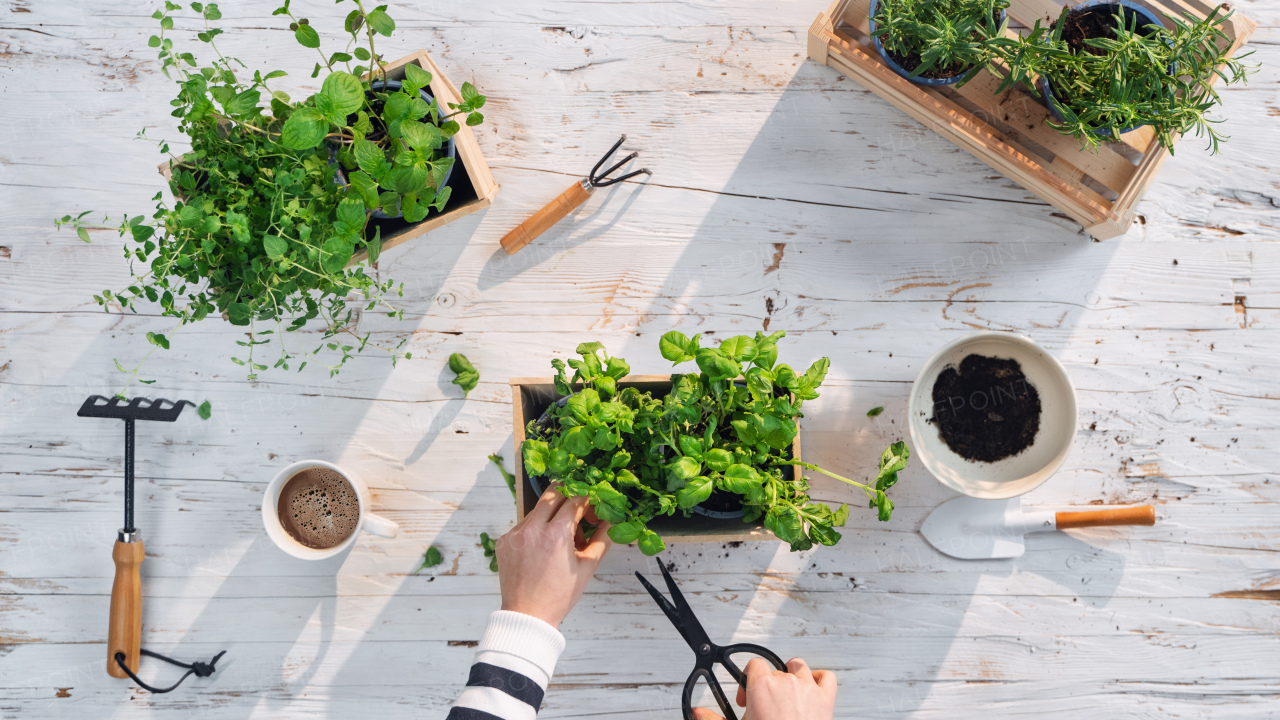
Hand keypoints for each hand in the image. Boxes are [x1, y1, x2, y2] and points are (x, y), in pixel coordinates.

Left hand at [496, 484, 611, 627]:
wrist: (528, 615)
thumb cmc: (559, 595)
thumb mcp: (588, 567)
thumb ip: (603, 539)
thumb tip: (612, 520)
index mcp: (556, 534)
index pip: (575, 500)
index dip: (587, 500)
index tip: (592, 504)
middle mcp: (533, 528)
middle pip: (553, 493)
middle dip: (568, 495)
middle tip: (577, 507)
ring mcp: (515, 534)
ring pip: (537, 509)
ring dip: (551, 514)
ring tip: (561, 538)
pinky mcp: (504, 541)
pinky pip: (524, 524)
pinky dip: (536, 529)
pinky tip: (543, 548)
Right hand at [693, 658, 835, 719]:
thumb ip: (713, 719)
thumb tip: (698, 714)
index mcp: (763, 686)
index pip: (754, 664)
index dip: (748, 679)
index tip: (746, 698)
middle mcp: (786, 682)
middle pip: (774, 669)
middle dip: (768, 686)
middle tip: (762, 707)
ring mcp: (808, 688)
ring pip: (799, 667)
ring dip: (792, 676)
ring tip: (785, 694)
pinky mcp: (826, 699)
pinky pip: (826, 677)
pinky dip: (819, 680)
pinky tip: (811, 691)